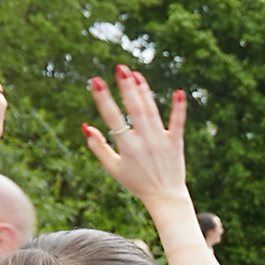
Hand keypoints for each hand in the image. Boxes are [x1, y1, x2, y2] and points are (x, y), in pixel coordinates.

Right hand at [84, 64, 189, 209]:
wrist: (165, 196)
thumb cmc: (136, 182)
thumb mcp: (113, 168)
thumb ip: (98, 147)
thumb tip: (85, 126)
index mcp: (127, 147)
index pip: (113, 118)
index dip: (104, 99)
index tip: (97, 80)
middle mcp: (144, 142)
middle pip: (135, 110)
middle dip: (127, 88)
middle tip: (120, 68)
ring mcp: (161, 141)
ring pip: (152, 112)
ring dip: (144, 91)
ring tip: (135, 73)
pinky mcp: (176, 143)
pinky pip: (178, 123)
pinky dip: (179, 108)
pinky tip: (178, 92)